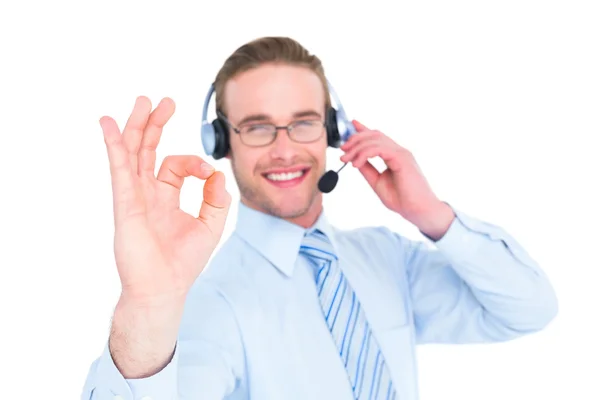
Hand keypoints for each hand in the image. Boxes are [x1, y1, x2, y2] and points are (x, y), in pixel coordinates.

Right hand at [100, 96, 230, 304]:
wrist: (164, 288)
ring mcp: (134, 196)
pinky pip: (119, 169)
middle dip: (156, 124)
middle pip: (148, 150)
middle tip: (164, 102)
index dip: (194, 162)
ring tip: (143, 102)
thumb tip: (215, 172)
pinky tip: (110, 126)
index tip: (207, 173)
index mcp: (166, 196)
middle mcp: (147, 193)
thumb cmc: (184, 262)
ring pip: (133, 153)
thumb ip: (216, 198)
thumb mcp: (211, 225)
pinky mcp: (125, 203)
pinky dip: (115, 146)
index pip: (176, 165)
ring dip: (137, 126)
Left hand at [340, 121, 453, 238]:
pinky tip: (356, 164)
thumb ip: (368, 169)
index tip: (352, 124)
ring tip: (346, 160)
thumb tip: (355, 160)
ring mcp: (401, 153)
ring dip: (356, 148)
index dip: (364, 129)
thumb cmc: (402, 199)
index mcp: (394, 156)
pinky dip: (364, 154)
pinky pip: (379, 149)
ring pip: (375, 140)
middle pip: (374, 135)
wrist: (418, 210)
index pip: (378, 137)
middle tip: (343, 151)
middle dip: (355, 139)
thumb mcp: (378, 182)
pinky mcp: (402, 158)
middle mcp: (398, 151)